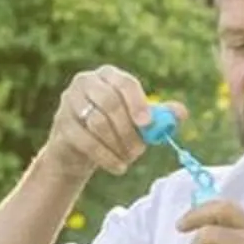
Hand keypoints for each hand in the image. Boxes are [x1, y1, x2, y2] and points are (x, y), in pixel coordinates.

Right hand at [42, 65, 151, 181]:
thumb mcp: (138, 121)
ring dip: (118, 145)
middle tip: (140, 150)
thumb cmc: (115, 129)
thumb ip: (160, 115)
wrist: (81, 150)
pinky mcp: (61, 124)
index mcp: (108, 75)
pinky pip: (86, 141)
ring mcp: (69, 102)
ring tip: (129, 159)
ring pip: (98, 123)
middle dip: (128, 130)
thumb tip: (182, 112)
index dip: (138, 103)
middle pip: (110, 102)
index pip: (125, 83)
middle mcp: (86, 82)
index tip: (147, 124)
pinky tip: (118, 167)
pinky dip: (105, 157)